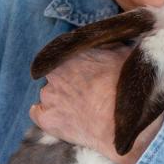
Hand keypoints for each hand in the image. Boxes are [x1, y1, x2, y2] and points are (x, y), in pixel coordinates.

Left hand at [29, 47, 162, 163]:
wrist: (121, 124)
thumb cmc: (125, 88)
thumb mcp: (123, 54)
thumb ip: (108, 43)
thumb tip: (108, 39)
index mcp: (70, 54)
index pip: (66, 56)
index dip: (77, 65)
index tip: (87, 73)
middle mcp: (54, 72)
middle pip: (57, 74)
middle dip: (69, 81)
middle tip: (87, 90)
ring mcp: (48, 96)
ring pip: (49, 93)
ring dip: (60, 98)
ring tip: (80, 107)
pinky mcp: (46, 118)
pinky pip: (37, 113)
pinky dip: (47, 114)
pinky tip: (62, 117)